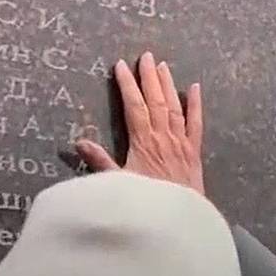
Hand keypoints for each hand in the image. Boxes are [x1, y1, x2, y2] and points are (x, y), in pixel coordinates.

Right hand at [76, 52, 204, 193]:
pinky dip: (196, 105)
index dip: (127, 84)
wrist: (178, 219)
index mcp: (143, 142)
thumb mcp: (119, 184)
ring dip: (168, 85)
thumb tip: (78, 142)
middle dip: (149, 77)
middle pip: (156, 100)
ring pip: (175, 107)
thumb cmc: (146, 204)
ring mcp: (181, 143)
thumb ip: (100, 162)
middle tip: (145, 56)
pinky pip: (196, 124)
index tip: (121, 66)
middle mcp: (163, 137)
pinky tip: (195, 88)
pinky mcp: (194, 152)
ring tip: (162, 65)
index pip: (134, 106)